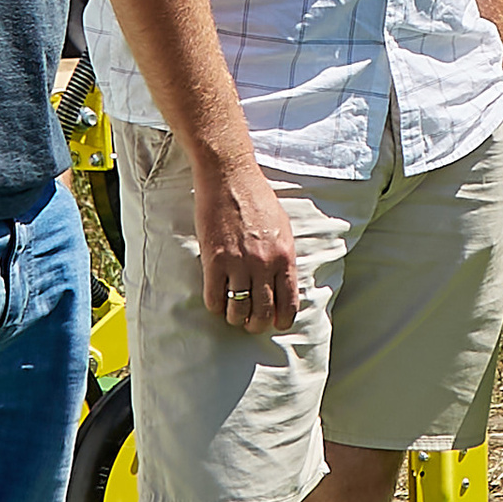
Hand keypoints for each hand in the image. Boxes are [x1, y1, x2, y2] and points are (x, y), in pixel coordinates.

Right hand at [194, 146, 299, 331]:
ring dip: (235, 318)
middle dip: (256, 324)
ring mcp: (238, 263)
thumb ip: (282, 256)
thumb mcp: (282, 228)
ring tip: (232, 314)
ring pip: (238, 311)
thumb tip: (282, 282)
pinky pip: (214, 298)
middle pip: (263, 313)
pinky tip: (216, 300)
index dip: (281, 320)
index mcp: (284, 257)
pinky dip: (215, 306)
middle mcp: (264, 264)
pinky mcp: (214, 260)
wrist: (230, 177)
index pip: (288, 303)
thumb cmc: (257, 198)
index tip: (275, 323)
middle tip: (250, 323)